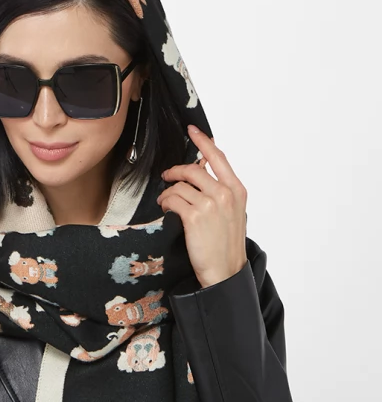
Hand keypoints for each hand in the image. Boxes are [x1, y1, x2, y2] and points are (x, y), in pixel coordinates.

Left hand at [156, 126, 247, 287]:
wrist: (225, 271)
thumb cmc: (227, 245)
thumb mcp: (233, 213)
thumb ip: (221, 192)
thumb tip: (203, 174)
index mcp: (237, 190)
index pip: (218, 158)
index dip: (203, 142)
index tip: (192, 130)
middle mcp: (225, 194)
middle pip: (194, 169)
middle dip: (176, 171)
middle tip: (167, 176)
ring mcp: (210, 204)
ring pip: (180, 185)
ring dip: (168, 191)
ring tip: (165, 200)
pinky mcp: (194, 217)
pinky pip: (172, 199)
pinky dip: (165, 202)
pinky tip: (165, 209)